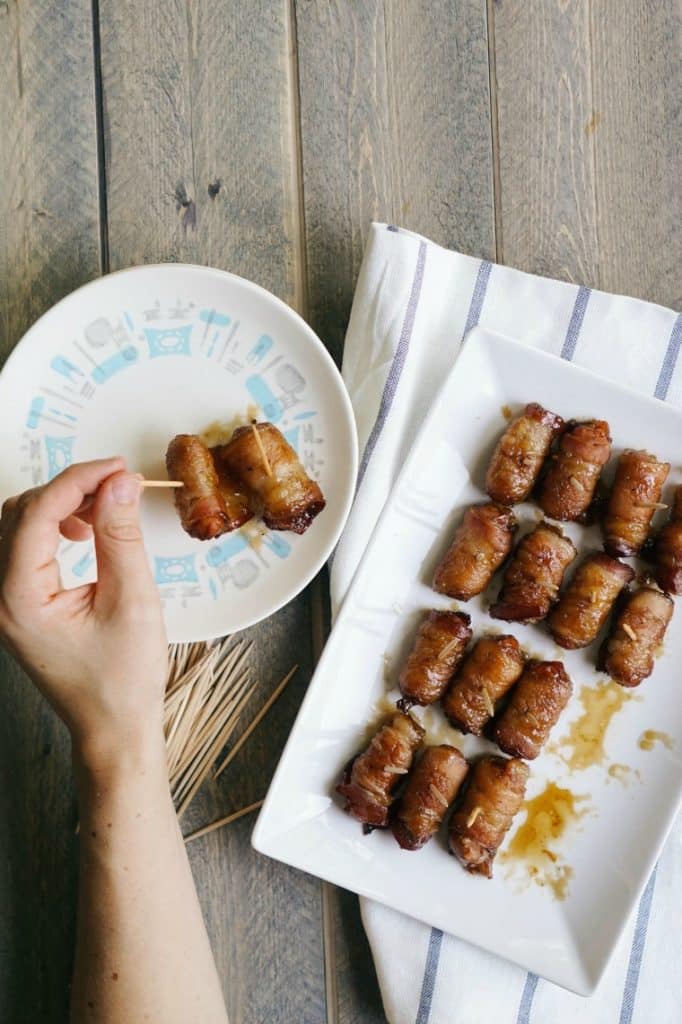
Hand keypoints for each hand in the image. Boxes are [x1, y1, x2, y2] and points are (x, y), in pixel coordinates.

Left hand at [0, 459, 167, 770]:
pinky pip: (26, 548)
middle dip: (70, 490)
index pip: (38, 513)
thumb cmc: (123, 679)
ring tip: (106, 510)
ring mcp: (6, 601)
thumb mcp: (133, 600)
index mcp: (19, 597)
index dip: (79, 480)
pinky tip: (87, 535)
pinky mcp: (20, 604)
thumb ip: (122, 536)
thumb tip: (119, 484)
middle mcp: (1, 597)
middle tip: (118, 485)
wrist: (114, 729)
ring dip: (62, 507)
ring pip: (20, 526)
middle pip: (21, 513)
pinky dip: (56, 529)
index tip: (118, 468)